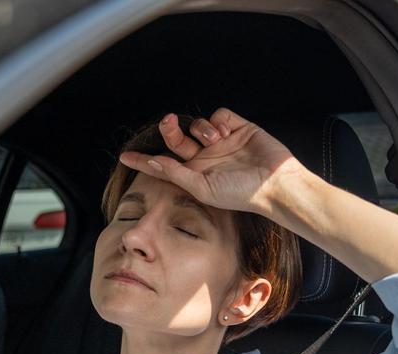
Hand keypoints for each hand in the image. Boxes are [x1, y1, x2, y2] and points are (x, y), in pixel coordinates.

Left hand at [117, 107, 306, 218]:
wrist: (274, 184)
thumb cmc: (239, 193)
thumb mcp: (202, 188)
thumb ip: (176, 173)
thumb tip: (152, 161)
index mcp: (195, 174)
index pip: (163, 165)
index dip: (144, 161)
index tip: (123, 157)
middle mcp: (205, 157)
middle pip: (176, 138)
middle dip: (169, 130)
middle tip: (167, 123)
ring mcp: (221, 142)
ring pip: (197, 124)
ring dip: (201, 128)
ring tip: (215, 139)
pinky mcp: (238, 128)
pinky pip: (219, 114)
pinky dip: (218, 120)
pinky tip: (226, 132)